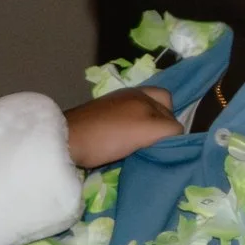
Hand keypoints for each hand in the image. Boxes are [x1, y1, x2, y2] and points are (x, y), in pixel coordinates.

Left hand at [64, 87, 180, 168]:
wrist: (67, 142)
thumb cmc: (107, 136)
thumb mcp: (146, 131)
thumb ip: (169, 130)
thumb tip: (177, 136)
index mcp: (144, 95)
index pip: (173, 116)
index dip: (172, 133)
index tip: (162, 148)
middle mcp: (133, 96)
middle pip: (160, 115)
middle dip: (160, 130)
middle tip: (152, 149)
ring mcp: (117, 105)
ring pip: (145, 121)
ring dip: (146, 135)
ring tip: (140, 150)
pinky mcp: (104, 117)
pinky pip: (129, 125)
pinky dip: (132, 135)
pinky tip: (127, 147)